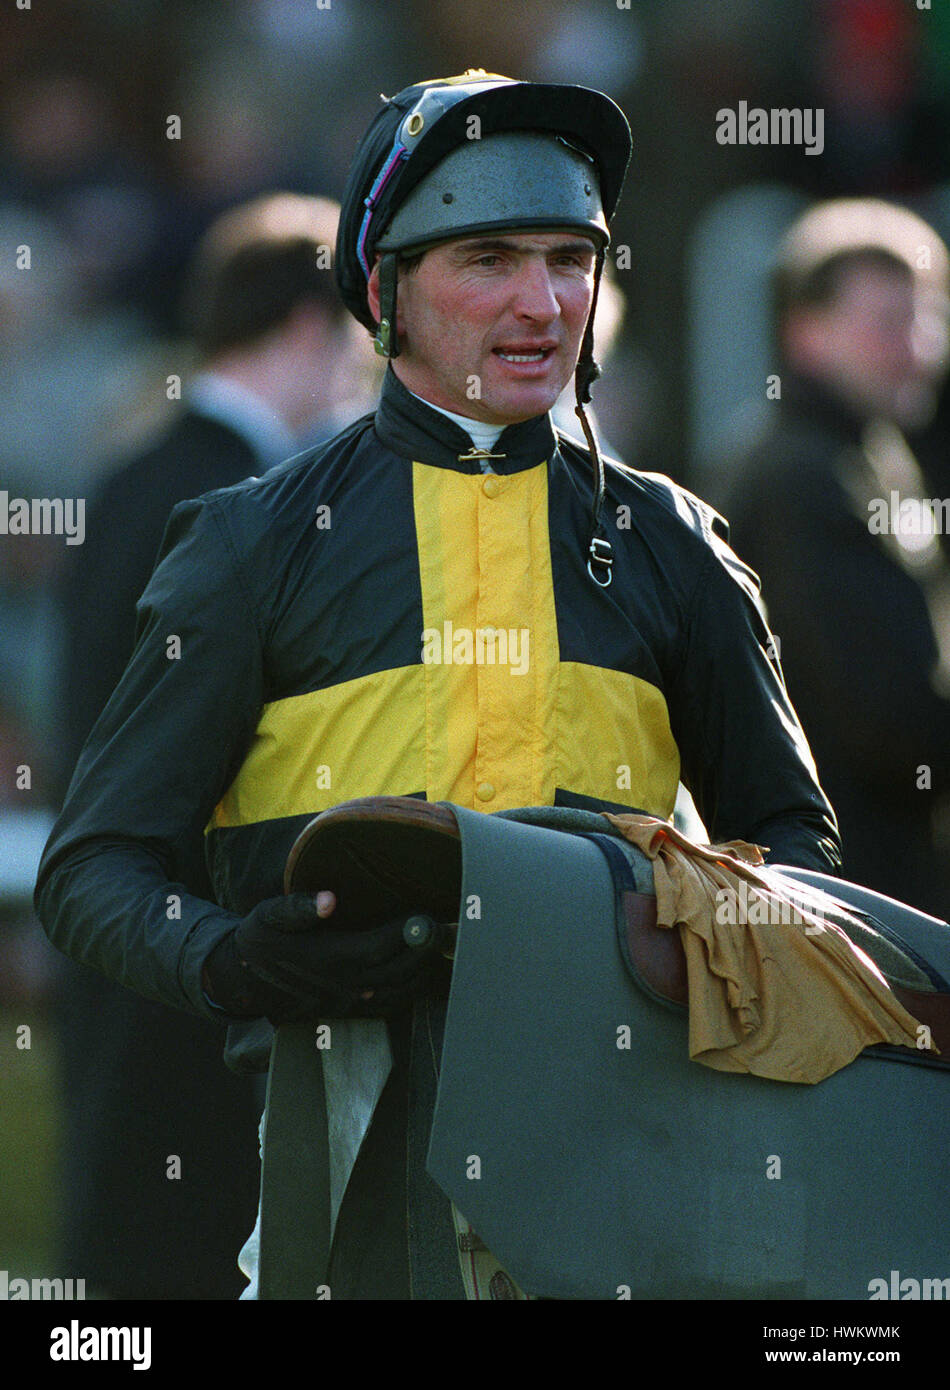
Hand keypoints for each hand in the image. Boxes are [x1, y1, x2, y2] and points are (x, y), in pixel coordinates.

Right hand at [203, 890, 445, 1023]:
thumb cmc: (259, 941)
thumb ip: (298, 907)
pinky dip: (412, 991)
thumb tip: (328, 900)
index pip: (380, 947)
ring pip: (399, 992)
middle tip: (446, 927)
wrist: (243, 982)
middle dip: (425, 950)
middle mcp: (343, 985)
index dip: (407, 932)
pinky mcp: (348, 1012)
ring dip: (424, 972)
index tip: (426, 913)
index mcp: (328, 959)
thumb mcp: (269, 916)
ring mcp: (348, 1003)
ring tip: (442, 947)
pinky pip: (390, 1006)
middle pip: (398, 971)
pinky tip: (424, 972)